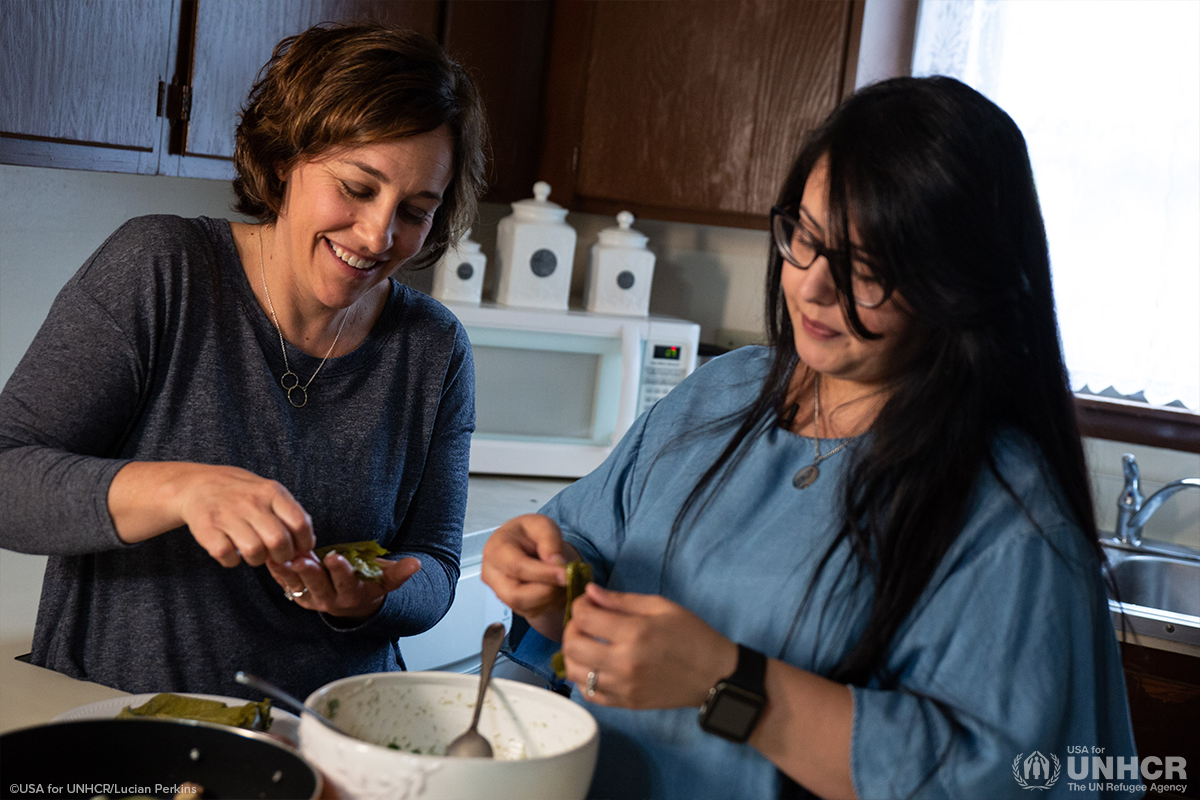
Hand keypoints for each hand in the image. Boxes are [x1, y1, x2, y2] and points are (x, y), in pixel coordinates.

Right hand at [174, 465, 314, 566]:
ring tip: (254, 552)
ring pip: (255, 552)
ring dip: (258, 560)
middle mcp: (251, 502)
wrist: (197, 485)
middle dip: (283, 556)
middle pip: (279, 541)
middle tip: (277, 555)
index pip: (300, 523)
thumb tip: (309, 540)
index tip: (300, 549)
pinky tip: (232, 551)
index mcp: (271, 492)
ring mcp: (228, 515)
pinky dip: (233, 561)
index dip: (305, 543)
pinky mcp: (207, 530)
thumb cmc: (241, 493)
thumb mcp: (268, 491)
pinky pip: (229, 557)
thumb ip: (289, 512)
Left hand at [267, 552, 421, 619]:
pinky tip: (269, 558)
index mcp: (353, 594)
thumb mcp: (385, 579)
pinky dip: (276, 572)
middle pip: (319, 586)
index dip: (340, 571)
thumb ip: (399, 572)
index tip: (336, 557)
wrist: (351, 602)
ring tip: (281, 557)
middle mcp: (331, 600)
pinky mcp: (297, 594)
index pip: (347, 583)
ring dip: (289, 573)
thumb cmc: (368, 582)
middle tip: (304, 558)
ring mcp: (312, 598)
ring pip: (298, 587)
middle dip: (311, 572)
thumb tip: (417, 564)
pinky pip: (284, 584)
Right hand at [481, 514, 573, 639]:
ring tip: (564, 581)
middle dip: (546, 592)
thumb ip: (549, 539)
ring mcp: (499, 592)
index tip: (566, 574)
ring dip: (551, 598)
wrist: (525, 544)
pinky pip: (532, 612)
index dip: (543, 573)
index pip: (517, 567)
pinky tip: (558, 588)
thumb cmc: (530, 534)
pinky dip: (550, 603)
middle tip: (568, 580)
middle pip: (516, 596)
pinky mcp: (511, 605)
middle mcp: (492, 574)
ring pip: (525, 607)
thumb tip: (555, 561)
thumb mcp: (543, 525)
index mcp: (496, 549)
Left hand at [561, 582, 737, 708]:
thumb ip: (622, 600)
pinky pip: (588, 693)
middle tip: (585, 622)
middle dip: (572, 628)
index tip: (588, 602)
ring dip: (573, 654)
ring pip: (575, 672)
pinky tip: (594, 665)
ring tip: (587, 643)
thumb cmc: (691, 635)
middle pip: (572, 645)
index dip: (580, 605)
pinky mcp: (625, 703)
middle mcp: (624, 662)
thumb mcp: (660, 607)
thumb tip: (591, 591)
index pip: (584, 617)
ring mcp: (623, 686)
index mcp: (635, 632)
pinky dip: (584, 677)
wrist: (713, 675)